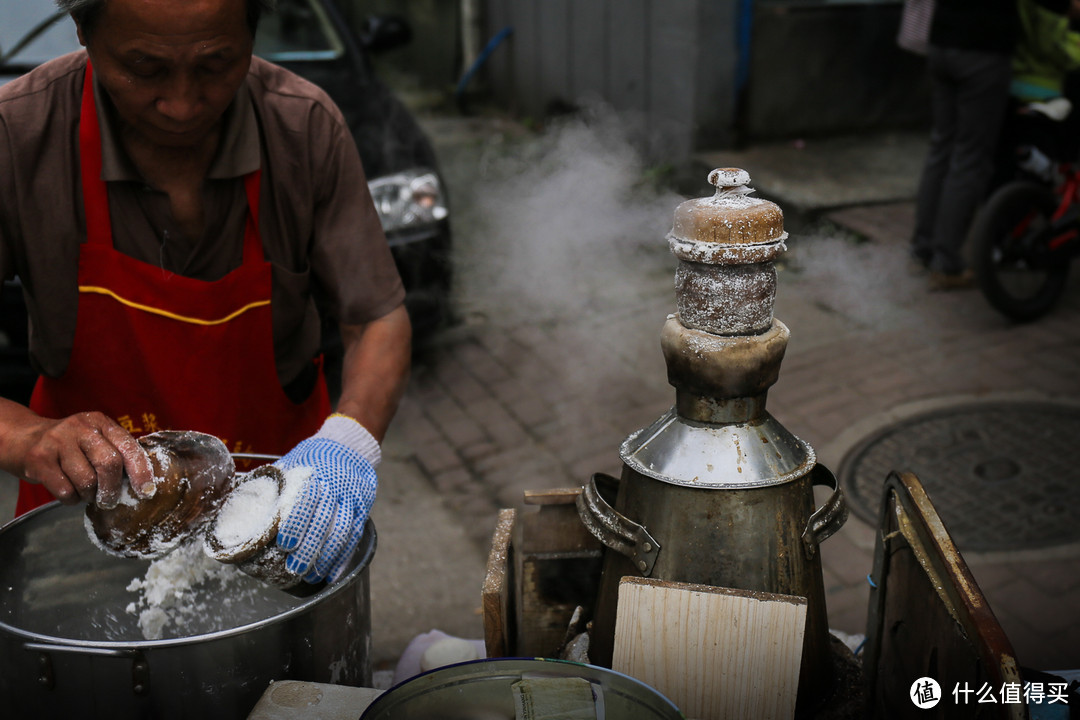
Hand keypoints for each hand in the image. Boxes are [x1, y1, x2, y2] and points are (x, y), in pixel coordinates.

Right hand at [16, 411, 154, 508]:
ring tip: (83, 491)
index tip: (146, 490)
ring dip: (88, 495)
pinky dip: (71, 499)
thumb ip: (115, 452)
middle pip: (109, 464)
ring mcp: (58, 441)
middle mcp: (81, 428)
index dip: (141, 471)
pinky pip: (65, 490)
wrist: (24, 438)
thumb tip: (142, 483)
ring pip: (87, 481)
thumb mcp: (94, 438)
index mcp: (101, 422)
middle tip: (109, 500)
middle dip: (112, 488)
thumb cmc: (69, 446)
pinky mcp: (40, 459)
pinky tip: (68, 492)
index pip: (128, 447)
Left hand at [275, 415, 378, 583]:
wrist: (348, 447)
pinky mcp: (362, 508)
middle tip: (294, 570)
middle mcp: (334, 486)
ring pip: (342, 531)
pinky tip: (333, 573)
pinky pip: (354, 535)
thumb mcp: (291, 463)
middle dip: (309, 549)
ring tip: (312, 576)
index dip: (295, 524)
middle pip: (324, 521)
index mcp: (312, 475)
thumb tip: (235, 507)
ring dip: (327, 557)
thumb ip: (272, 486)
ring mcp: (351, 498)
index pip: (305, 500)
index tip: (284, 545)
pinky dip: (344, 556)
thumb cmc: (311, 459)